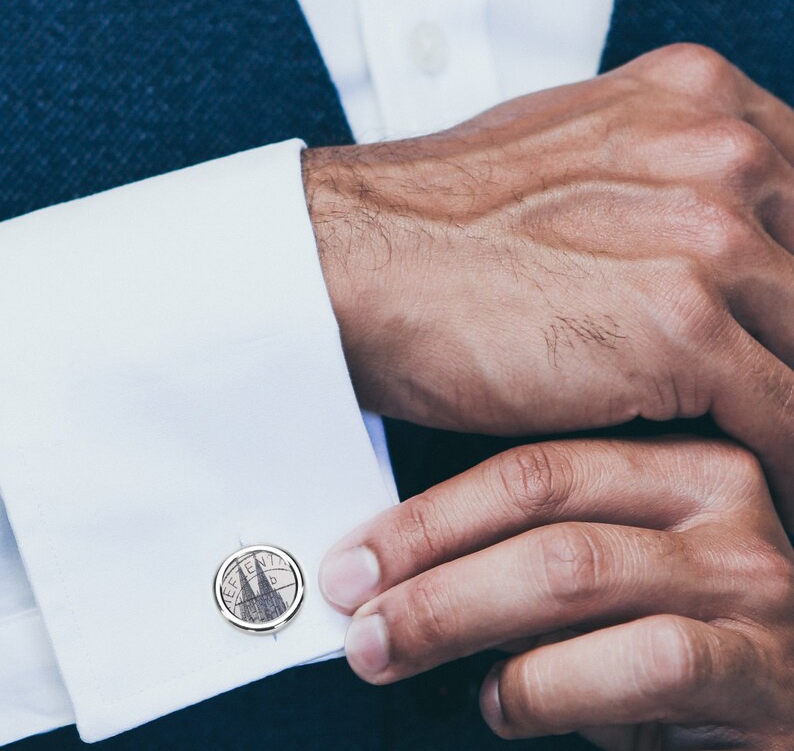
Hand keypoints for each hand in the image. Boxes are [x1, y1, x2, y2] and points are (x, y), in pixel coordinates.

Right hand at [303, 43, 793, 518]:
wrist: (356, 266)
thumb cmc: (442, 226)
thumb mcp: (573, 164)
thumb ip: (661, 187)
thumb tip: (706, 245)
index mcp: (698, 103)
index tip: (781, 333)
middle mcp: (719, 153)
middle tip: (772, 388)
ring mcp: (706, 237)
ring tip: (772, 444)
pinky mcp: (678, 328)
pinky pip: (783, 409)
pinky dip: (784, 453)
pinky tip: (763, 478)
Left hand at [318, 438, 793, 748]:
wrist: (777, 708)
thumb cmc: (667, 635)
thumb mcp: (604, 574)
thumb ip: (534, 553)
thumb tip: (403, 568)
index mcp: (676, 458)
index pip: (532, 467)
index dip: (428, 516)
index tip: (355, 559)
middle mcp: (725, 499)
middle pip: (543, 509)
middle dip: (428, 565)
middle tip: (357, 615)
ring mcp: (755, 582)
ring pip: (575, 569)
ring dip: (459, 616)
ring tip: (402, 652)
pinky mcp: (770, 674)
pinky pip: (645, 661)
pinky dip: (550, 683)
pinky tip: (506, 702)